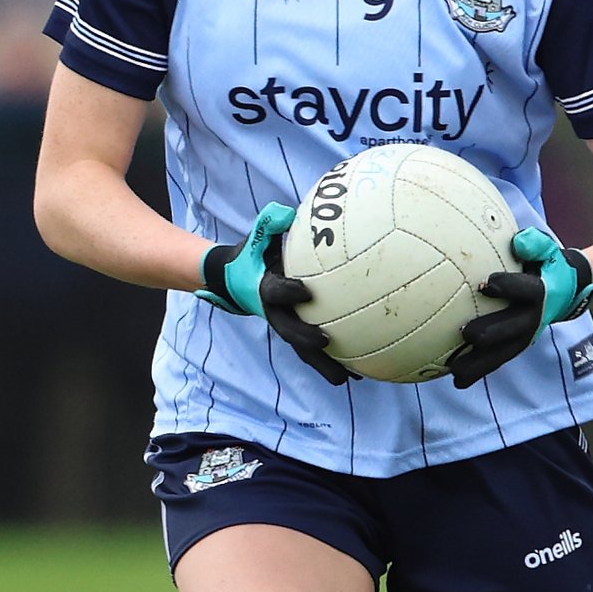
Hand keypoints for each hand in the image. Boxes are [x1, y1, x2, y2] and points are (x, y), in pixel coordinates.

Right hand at [199, 203, 349, 384]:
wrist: (234, 277)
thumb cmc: (253, 253)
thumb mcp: (258, 236)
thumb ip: (270, 225)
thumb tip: (285, 212)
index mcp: (263, 287)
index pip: (275, 291)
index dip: (288, 292)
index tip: (306, 291)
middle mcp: (273, 312)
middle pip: (289, 331)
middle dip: (306, 339)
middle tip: (326, 342)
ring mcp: (284, 325)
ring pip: (302, 350)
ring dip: (323, 365)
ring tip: (347, 379)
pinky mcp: (296, 332)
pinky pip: (313, 350)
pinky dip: (333, 362)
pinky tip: (358, 373)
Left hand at [451, 228, 592, 387]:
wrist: (566, 291)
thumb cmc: (545, 265)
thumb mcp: (546, 250)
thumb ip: (534, 244)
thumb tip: (519, 242)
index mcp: (541, 292)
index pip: (527, 290)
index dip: (509, 287)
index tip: (485, 284)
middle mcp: (534, 318)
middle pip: (514, 329)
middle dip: (492, 333)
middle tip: (466, 333)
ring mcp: (525, 336)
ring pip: (503, 353)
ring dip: (481, 364)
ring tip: (456, 373)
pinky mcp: (515, 346)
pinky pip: (497, 361)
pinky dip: (478, 372)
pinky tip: (456, 380)